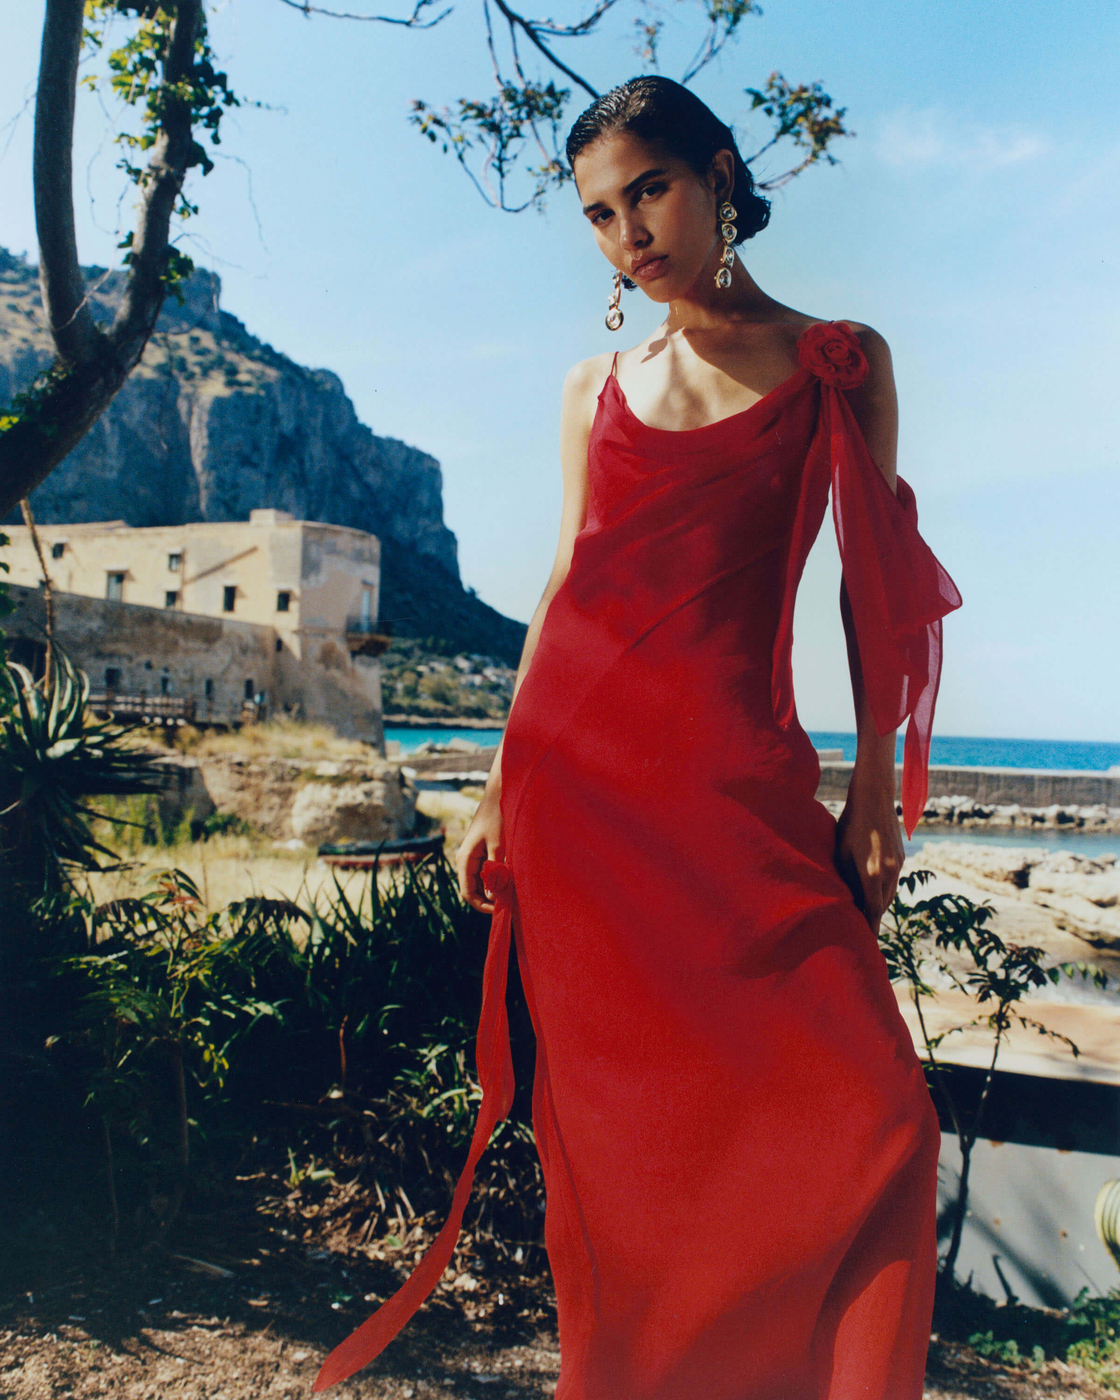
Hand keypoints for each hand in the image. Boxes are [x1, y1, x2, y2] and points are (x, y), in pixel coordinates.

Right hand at [455, 788, 504, 914]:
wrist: (498, 795)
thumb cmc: (497, 817)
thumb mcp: (498, 845)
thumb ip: (495, 871)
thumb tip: (493, 896)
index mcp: (465, 860)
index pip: (468, 893)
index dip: (482, 905)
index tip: (500, 910)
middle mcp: (466, 860)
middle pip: (473, 889)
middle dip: (489, 898)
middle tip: (508, 904)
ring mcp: (474, 856)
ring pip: (481, 882)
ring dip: (493, 889)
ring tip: (511, 893)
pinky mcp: (482, 852)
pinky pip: (486, 872)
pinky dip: (496, 878)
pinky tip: (510, 879)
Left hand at [833, 783, 903, 935]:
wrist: (874, 798)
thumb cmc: (850, 824)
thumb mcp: (840, 852)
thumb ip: (845, 877)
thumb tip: (846, 898)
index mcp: (871, 873)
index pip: (872, 910)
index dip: (870, 928)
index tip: (866, 943)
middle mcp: (889, 873)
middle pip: (882, 905)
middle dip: (873, 918)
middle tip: (862, 932)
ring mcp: (898, 865)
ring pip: (890, 894)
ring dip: (879, 904)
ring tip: (866, 913)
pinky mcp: (902, 857)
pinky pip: (893, 881)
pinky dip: (884, 890)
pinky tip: (873, 890)